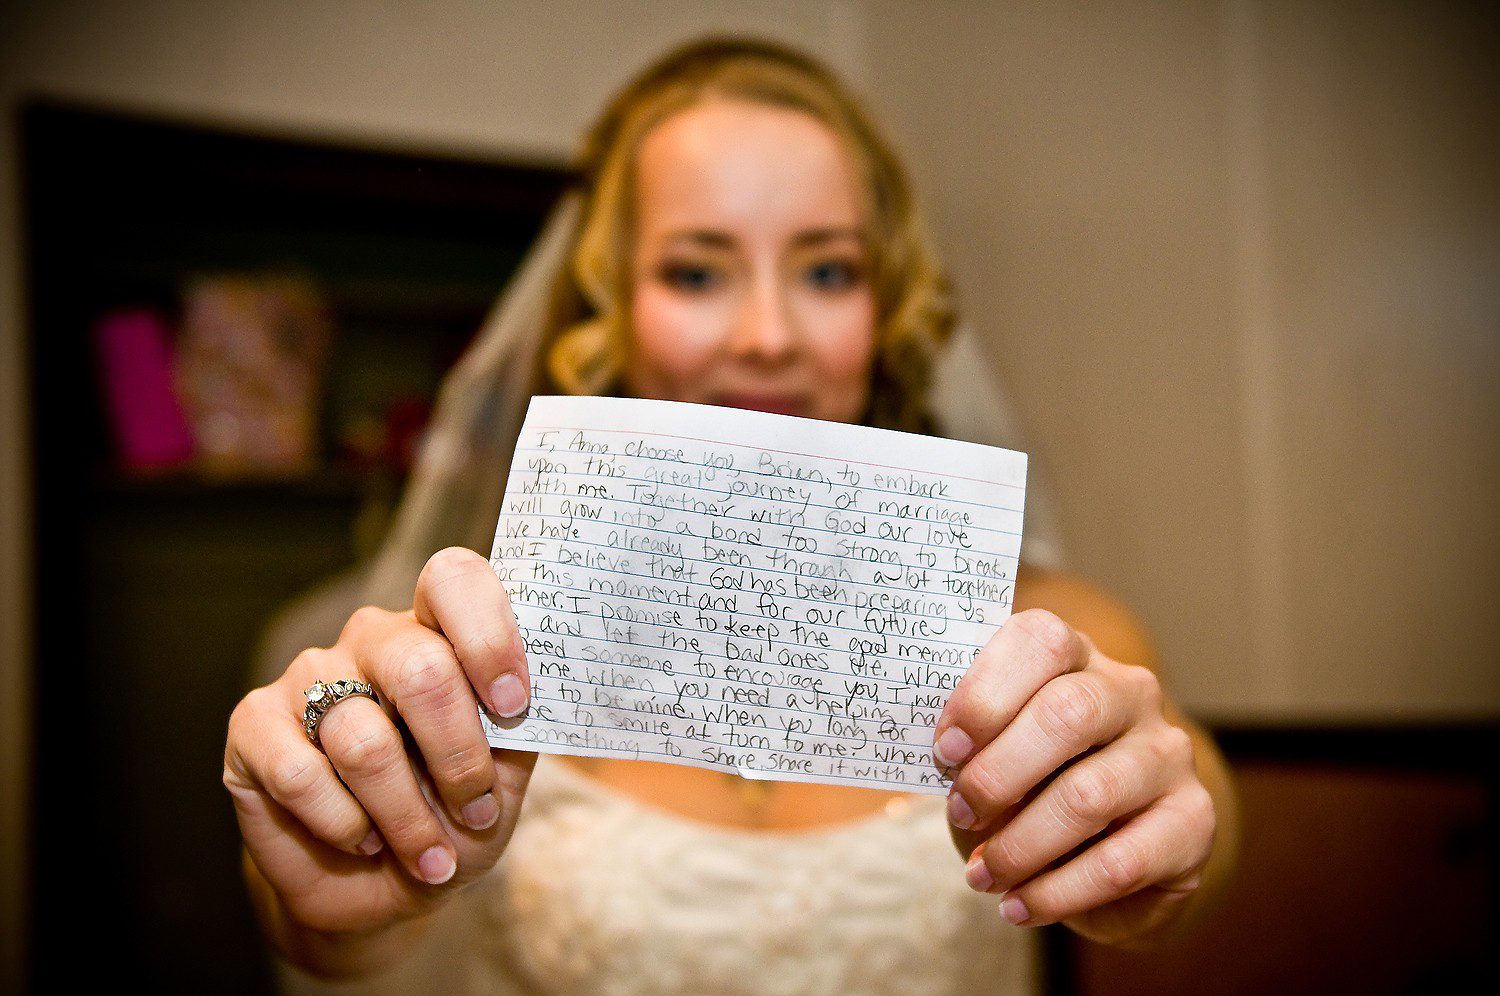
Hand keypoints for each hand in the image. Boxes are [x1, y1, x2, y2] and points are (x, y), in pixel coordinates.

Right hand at [223, 547, 535, 937]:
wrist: (381, 887)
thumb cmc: (452, 818)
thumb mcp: (504, 779)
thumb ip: (519, 730)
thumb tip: (539, 702)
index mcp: (438, 631)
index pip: (454, 580)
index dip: (488, 637)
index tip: (512, 705)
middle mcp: (373, 639)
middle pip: (420, 668)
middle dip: (459, 757)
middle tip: (477, 811)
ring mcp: (308, 675)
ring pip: (363, 740)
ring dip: (407, 816)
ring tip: (428, 853)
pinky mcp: (254, 724)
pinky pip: (301, 775)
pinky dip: (344, 825)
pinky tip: (363, 841)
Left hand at [933, 608, 1215, 944]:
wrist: (1109, 855)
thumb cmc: (1032, 786)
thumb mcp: (992, 753)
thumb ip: (968, 742)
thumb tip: (938, 754)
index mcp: (1076, 657)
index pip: (1041, 642)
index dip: (985, 694)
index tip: (944, 750)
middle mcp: (1132, 693)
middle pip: (1067, 713)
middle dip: (998, 773)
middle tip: (960, 814)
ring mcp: (1168, 754)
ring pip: (1090, 795)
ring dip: (1021, 845)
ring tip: (983, 874)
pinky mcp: (1193, 822)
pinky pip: (1119, 863)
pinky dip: (1056, 892)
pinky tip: (1019, 905)